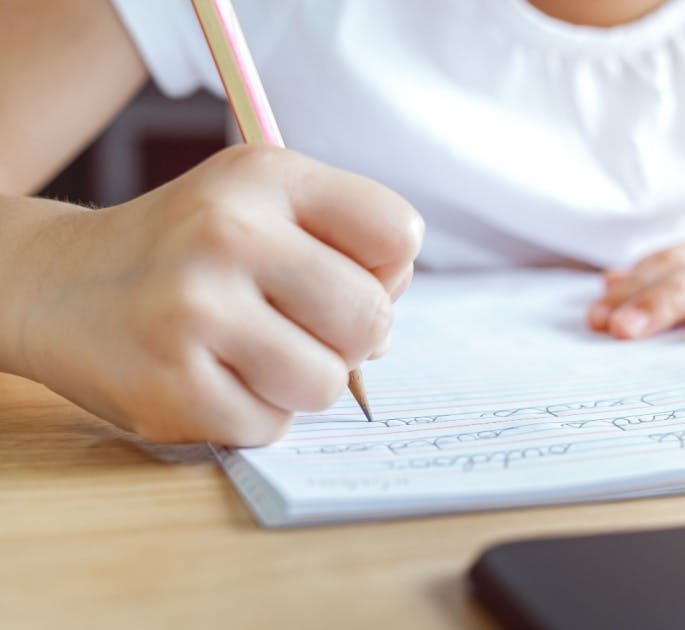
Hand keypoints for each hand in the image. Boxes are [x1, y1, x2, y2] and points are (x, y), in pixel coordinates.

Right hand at [9, 145, 422, 445]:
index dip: (387, 269)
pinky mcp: (171, 388)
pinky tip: (214, 376)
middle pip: (371, 317)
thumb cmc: (192, 250)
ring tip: (254, 352)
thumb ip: (347, 242)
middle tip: (302, 326)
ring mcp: (195, 312)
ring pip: (327, 383)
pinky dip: (255, 413)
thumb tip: (388, 320)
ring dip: (302, 381)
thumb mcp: (263, 203)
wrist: (58, 284)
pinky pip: (272, 425)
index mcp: (267, 176)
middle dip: (352, 337)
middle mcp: (229, 234)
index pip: (399, 232)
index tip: (346, 275)